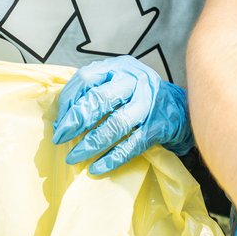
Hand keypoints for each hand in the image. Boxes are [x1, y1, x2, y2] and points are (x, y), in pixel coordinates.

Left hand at [51, 56, 191, 174]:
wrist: (177, 107)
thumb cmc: (137, 95)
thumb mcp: (117, 82)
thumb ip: (93, 91)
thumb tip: (62, 119)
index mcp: (119, 68)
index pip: (87, 78)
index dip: (69, 100)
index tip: (59, 121)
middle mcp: (135, 81)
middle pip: (101, 98)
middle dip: (77, 120)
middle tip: (60, 137)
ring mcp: (148, 104)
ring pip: (116, 123)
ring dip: (92, 143)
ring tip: (74, 156)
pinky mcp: (158, 127)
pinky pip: (132, 144)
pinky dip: (112, 158)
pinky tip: (96, 168)